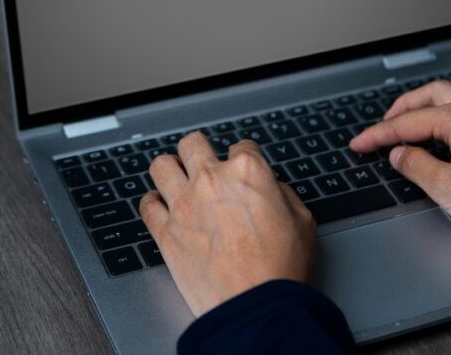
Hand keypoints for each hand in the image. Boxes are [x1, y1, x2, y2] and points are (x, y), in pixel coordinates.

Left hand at [140, 133, 315, 315]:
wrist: (256, 307)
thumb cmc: (282, 268)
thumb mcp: (303, 222)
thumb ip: (282, 195)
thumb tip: (271, 189)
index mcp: (248, 171)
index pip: (242, 146)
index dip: (245, 156)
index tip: (242, 166)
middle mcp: (211, 180)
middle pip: (192, 143)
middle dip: (198, 151)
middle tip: (202, 163)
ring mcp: (184, 204)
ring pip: (161, 166)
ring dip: (170, 170)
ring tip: (175, 179)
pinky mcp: (165, 232)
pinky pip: (147, 205)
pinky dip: (152, 203)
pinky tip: (161, 207)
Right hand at [349, 81, 450, 231]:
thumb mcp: (446, 188)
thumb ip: (415, 166)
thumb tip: (401, 155)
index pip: (407, 123)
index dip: (378, 135)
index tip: (360, 143)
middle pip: (431, 95)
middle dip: (403, 107)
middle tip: (386, 124)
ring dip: (431, 102)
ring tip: (417, 117)